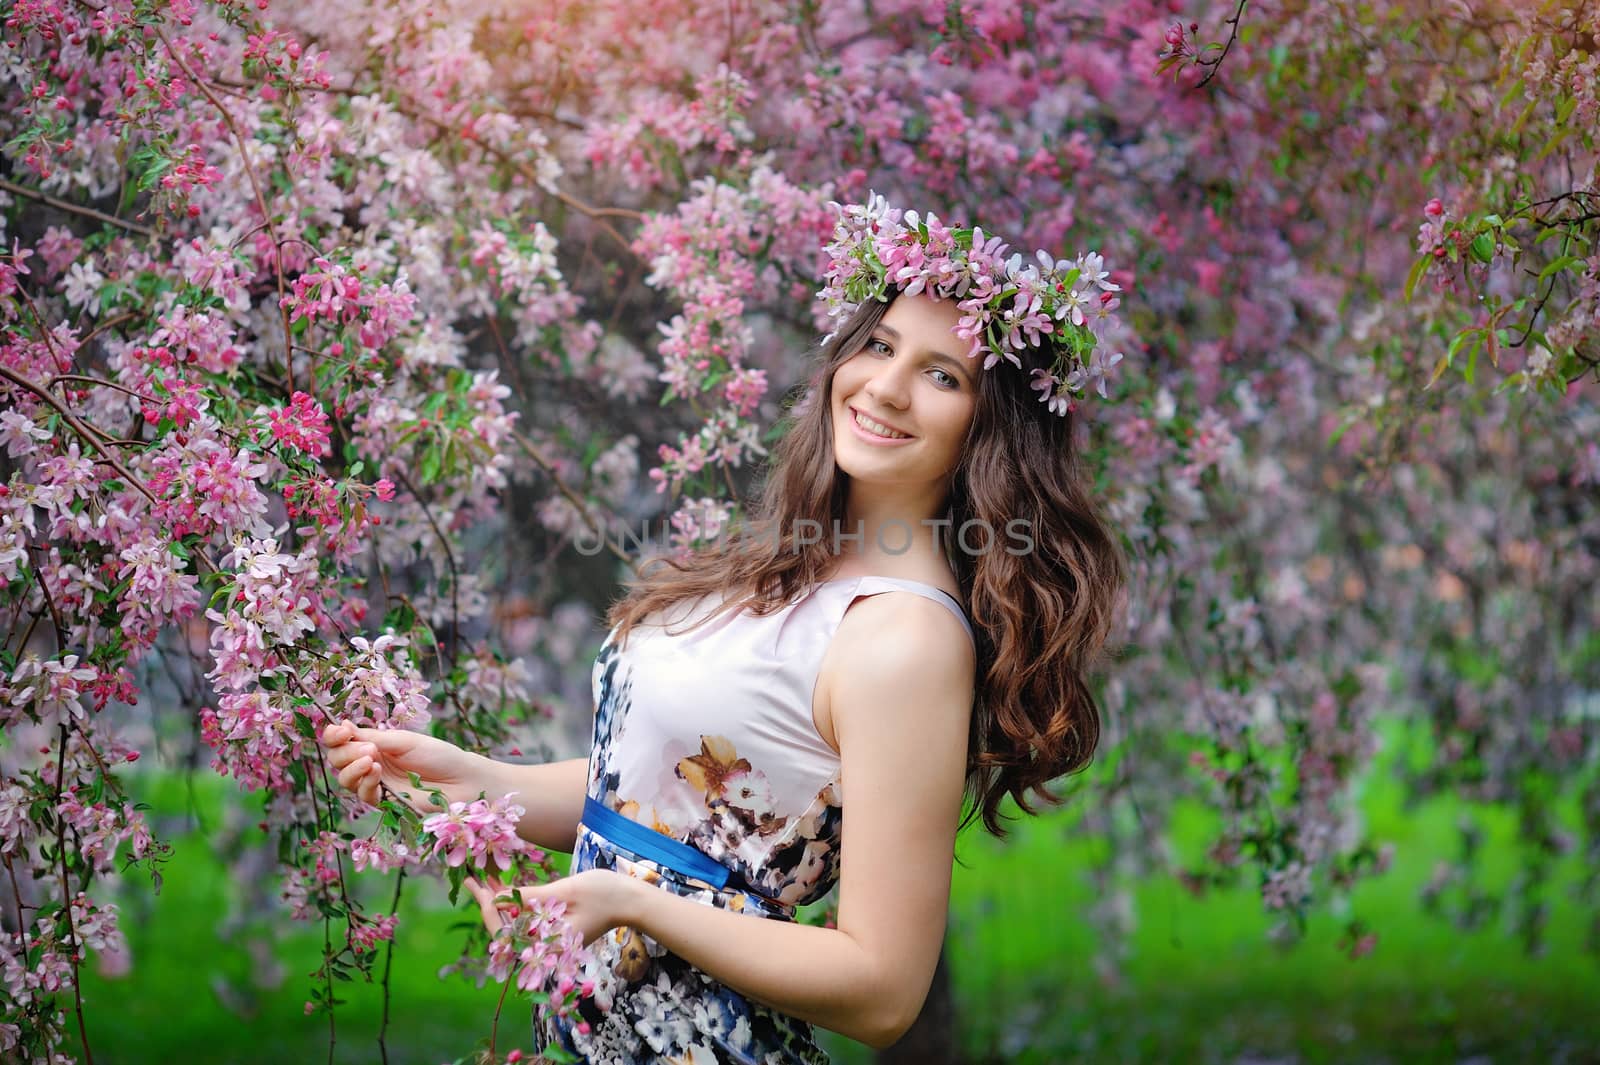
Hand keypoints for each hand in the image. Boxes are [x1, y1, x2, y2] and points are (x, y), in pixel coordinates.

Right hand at [319, 720, 492, 811]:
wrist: (462, 780)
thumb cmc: (438, 755)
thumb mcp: (404, 741)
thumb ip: (373, 737)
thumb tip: (342, 725)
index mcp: (375, 744)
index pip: (342, 740)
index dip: (334, 735)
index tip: (341, 731)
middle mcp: (371, 763)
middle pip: (338, 760)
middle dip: (345, 752)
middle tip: (368, 748)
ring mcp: (376, 784)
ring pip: (345, 779)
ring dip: (352, 768)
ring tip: (372, 759)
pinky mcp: (383, 802)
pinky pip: (363, 794)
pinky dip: (366, 782)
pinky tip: (377, 772)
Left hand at [462, 869, 637, 945]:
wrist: (630, 901)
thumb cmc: (602, 894)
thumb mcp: (564, 891)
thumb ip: (531, 898)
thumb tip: (498, 898)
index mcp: (547, 944)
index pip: (505, 932)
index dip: (486, 908)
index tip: (475, 885)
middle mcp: (545, 947)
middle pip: (506, 931)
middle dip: (487, 905)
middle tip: (474, 879)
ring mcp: (550, 940)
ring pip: (514, 926)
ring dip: (498, 905)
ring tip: (485, 879)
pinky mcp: (554, 931)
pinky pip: (527, 921)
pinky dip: (514, 905)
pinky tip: (506, 888)